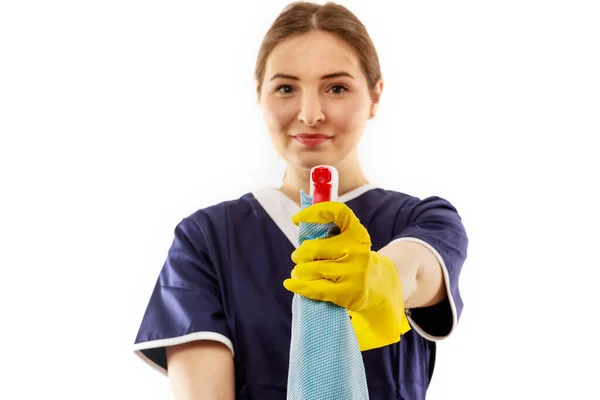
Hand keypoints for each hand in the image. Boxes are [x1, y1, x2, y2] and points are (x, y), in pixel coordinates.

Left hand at [283, 201, 410, 350]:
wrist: (375, 287)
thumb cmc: (350, 259)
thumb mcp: (347, 241)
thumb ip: (328, 231)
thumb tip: (299, 224)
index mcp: (357, 232)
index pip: (338, 212)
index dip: (314, 212)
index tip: (296, 219)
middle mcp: (357, 250)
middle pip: (313, 249)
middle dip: (299, 254)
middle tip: (298, 257)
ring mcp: (354, 272)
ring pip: (310, 270)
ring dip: (299, 271)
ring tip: (300, 272)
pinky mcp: (348, 292)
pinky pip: (314, 288)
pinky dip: (298, 286)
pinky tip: (290, 283)